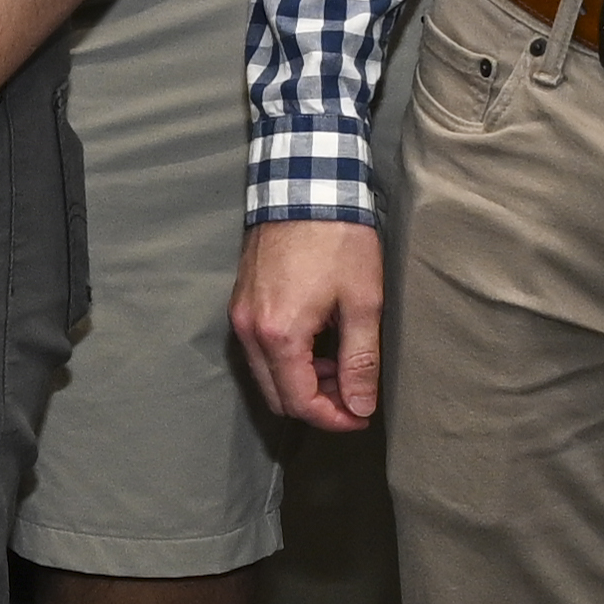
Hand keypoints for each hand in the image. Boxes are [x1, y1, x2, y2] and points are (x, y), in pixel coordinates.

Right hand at [235, 221, 386, 431]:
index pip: (300, 402)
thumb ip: (360, 360)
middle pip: (277, 396)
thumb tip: (360, 406)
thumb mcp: (362, 301)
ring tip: (340, 364)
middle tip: (354, 394)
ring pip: (266, 375)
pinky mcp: (241, 302)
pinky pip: (259, 350)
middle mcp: (250, 331)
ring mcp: (241, 315)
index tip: (361, 415)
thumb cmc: (337, 238)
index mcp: (280, 335)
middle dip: (317, 404)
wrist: (304, 185)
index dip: (333, 418)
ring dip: (302, 381)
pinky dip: (287, 359)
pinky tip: (318, 343)